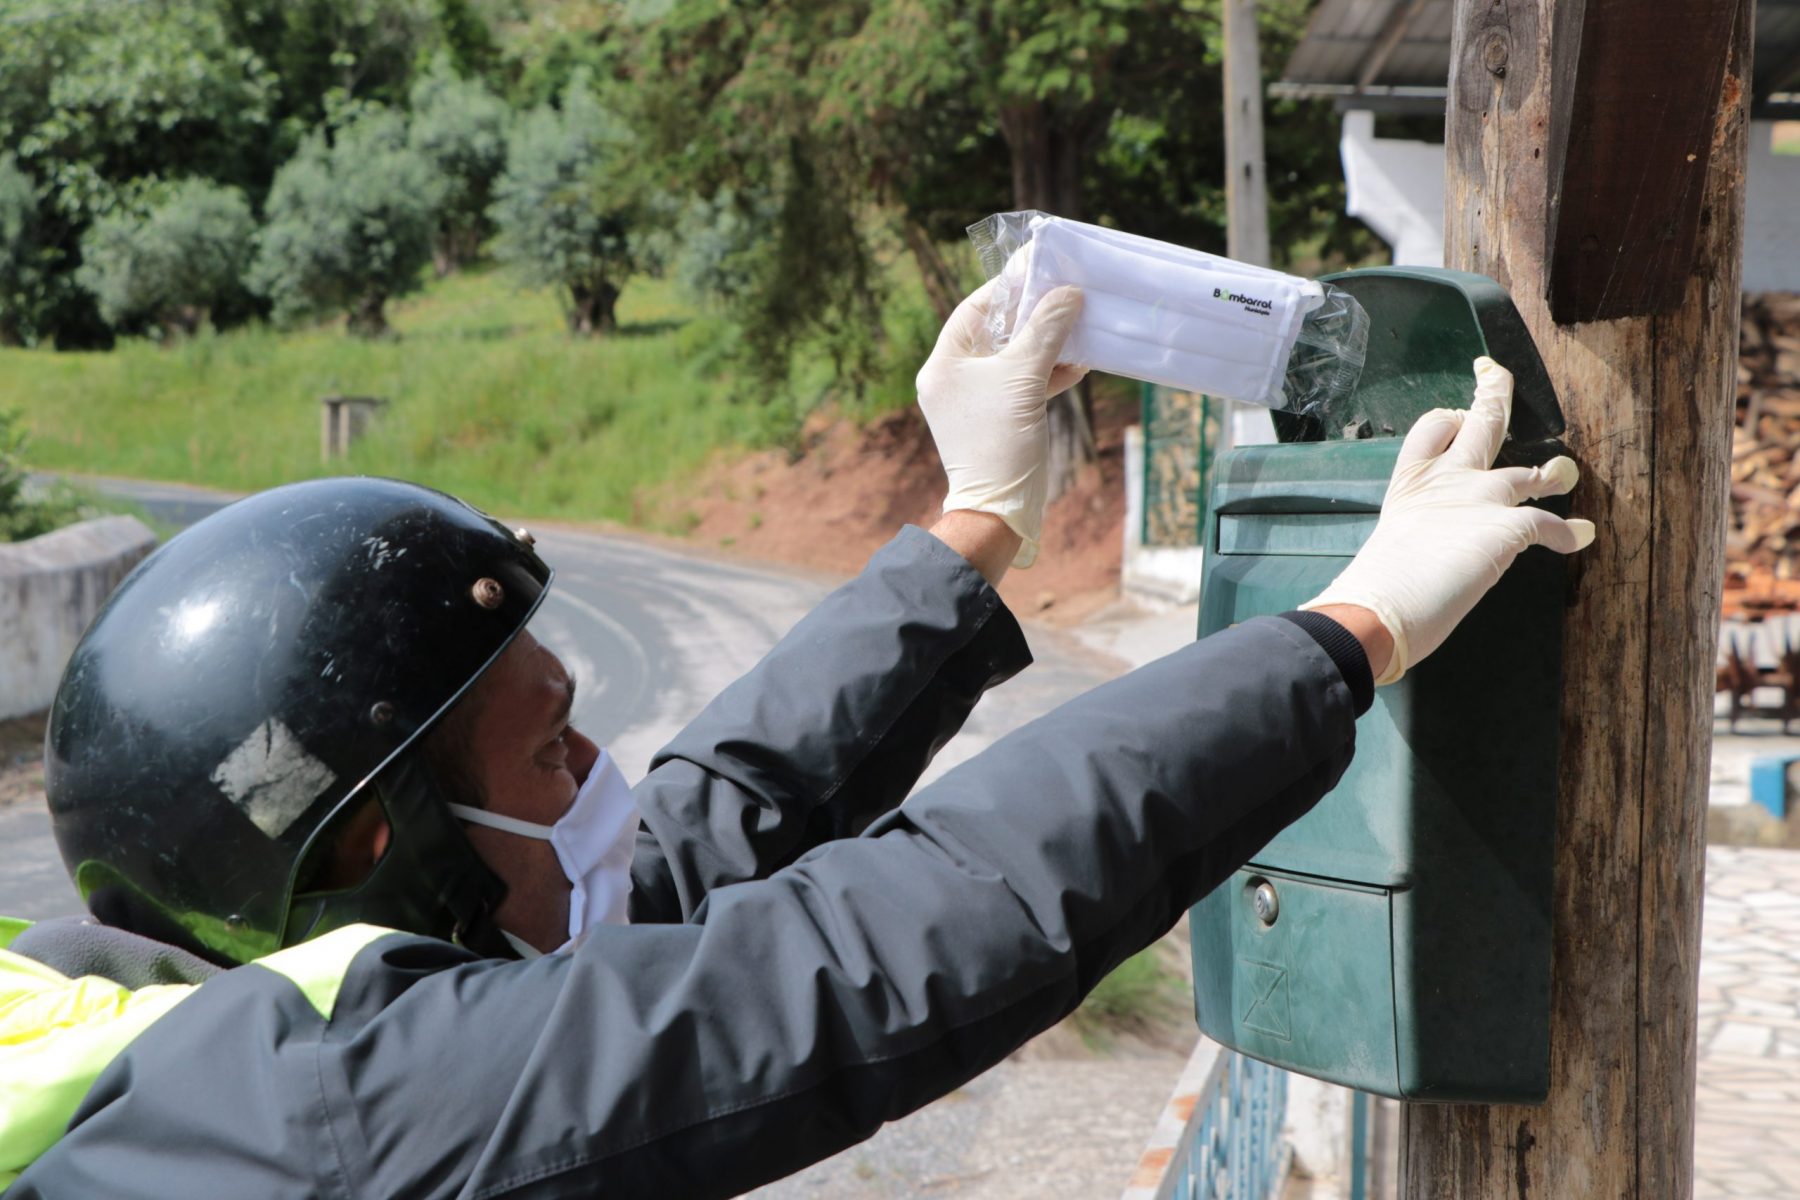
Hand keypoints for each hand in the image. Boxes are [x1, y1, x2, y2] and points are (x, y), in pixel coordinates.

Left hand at [916, 280, 1086, 568]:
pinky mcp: (997, 422)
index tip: (1039, 268)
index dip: (1007, 287)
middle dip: (1032, 315)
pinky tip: (1077, 364)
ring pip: (1013, 360)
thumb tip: (1068, 293)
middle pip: (995, 333)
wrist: (998, 511)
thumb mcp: (1024, 379)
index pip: (974, 310)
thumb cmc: (1000, 442)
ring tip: (1079, 327)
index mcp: (943, 365)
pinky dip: (1047, 374)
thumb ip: (1046, 331)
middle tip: (1065, 293)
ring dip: (1046, 345)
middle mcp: (953, 380)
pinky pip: (1021, 386)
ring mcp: (974, 403)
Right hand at [1300, 357, 1595, 684]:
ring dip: (1549, 473)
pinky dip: (1568, 532)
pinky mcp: (1507, 526)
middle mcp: (1448, 480)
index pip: (1433, 427)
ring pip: (1526, 473)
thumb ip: (1410, 541)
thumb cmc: (1376, 586)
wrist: (1383, 604)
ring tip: (1561, 472)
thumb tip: (1399, 575)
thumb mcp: (1389, 546)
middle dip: (1493, 394)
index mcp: (1412, 482)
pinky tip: (1579, 536)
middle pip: (1481, 423)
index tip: (1457, 415)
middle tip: (1495, 376)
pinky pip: (1548, 522)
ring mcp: (1480, 498)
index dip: (1448, 419)